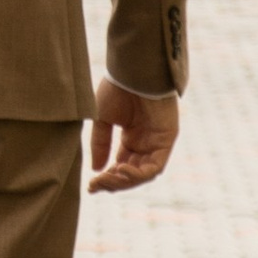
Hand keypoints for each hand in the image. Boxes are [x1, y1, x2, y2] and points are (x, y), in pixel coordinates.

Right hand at [88, 77, 179, 194]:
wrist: (132, 71)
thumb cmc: (117, 88)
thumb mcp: (103, 119)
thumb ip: (100, 144)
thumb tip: (96, 170)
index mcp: (132, 137)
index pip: (121, 166)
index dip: (107, 178)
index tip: (91, 185)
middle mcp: (146, 142)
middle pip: (132, 174)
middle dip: (114, 182)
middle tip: (96, 185)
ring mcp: (157, 142)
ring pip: (143, 174)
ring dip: (125, 180)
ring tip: (107, 178)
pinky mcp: (167, 140)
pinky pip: (155, 167)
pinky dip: (138, 173)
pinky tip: (121, 168)